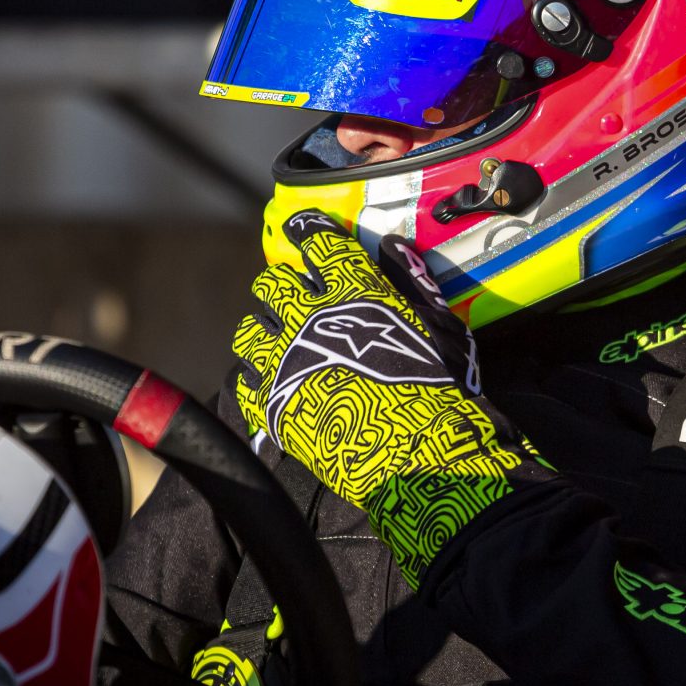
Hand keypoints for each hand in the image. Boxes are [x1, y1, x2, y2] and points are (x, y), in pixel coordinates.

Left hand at [232, 212, 539, 586]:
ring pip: (248, 330)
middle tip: (293, 299)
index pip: (318, 243)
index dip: (310, 232)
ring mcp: (283, 361)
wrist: (419, 455)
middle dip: (280, 286)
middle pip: (271, 283)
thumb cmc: (441, 387)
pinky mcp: (270, 405)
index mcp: (351, 289)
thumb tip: (393, 248)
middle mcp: (307, 317)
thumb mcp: (440, 327)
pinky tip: (270, 386)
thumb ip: (412, 284)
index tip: (304, 230)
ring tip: (276, 344)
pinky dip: (255, 381)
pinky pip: (243, 383)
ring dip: (262, 332)